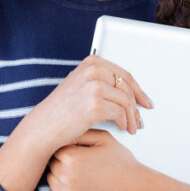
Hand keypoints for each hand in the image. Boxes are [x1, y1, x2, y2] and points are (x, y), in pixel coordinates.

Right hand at [32, 55, 151, 152]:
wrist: (44, 126)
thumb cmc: (61, 110)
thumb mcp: (81, 85)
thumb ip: (102, 81)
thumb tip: (128, 90)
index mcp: (92, 63)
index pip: (124, 75)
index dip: (138, 90)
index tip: (145, 100)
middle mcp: (93, 71)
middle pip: (127, 88)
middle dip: (137, 106)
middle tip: (140, 119)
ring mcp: (94, 86)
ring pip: (126, 101)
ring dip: (132, 117)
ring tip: (132, 127)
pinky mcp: (95, 104)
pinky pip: (120, 113)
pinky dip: (124, 122)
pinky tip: (122, 128)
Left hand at [46, 129, 143, 190]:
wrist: (135, 188)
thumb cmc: (121, 162)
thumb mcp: (104, 138)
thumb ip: (81, 132)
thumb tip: (65, 130)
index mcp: (72, 157)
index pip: (55, 148)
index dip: (67, 148)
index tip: (77, 151)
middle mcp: (66, 176)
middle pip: (52, 164)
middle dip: (63, 162)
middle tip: (81, 163)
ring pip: (51, 180)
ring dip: (60, 177)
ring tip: (80, 175)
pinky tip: (73, 187)